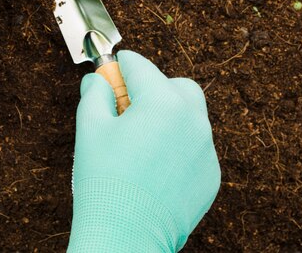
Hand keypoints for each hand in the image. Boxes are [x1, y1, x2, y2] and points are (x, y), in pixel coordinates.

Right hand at [68, 51, 220, 251]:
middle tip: (127, 106)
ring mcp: (205, 149)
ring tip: (140, 139)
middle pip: (175, 86)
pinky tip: (154, 165)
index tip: (111, 69)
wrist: (127, 237)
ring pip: (189, 115)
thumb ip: (95, 94)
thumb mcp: (90, 128)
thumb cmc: (106, 181)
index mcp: (162, 102)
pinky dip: (178, 145)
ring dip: (167, 115)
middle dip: (152, 87)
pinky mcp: (210, 174)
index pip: (141, 67)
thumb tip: (97, 80)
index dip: (121, 66)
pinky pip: (195, 146)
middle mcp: (192, 120)